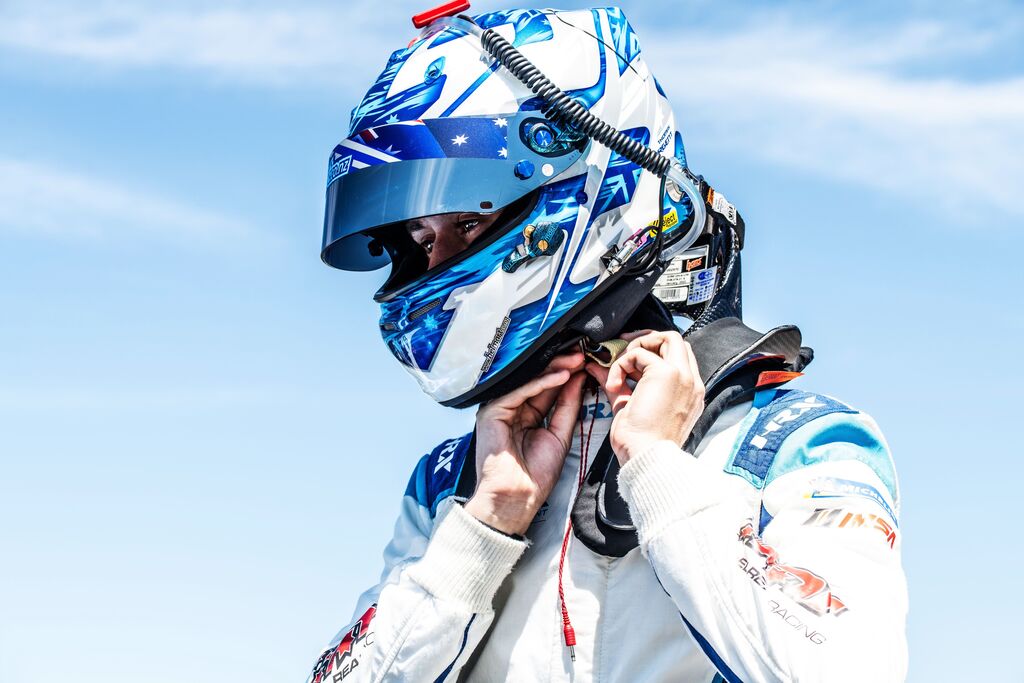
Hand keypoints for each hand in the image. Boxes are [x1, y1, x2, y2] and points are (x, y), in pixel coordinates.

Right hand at [464, 352, 586, 534]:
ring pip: (528, 381)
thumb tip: (578, 380)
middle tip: (583, 354)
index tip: (587, 363)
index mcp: (526, 415)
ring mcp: (500, 409)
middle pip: (537, 381)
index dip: (567, 375)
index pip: (547, 388)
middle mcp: (512, 409)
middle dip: (561, 366)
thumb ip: (567, 407)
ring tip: (576, 360)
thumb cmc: (534, 476)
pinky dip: (541, 383)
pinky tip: (560, 376)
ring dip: (553, 369)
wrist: (516, 499)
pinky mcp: (491, 412)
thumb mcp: (559, 434)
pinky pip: (519, 391)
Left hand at [586, 330, 703, 463]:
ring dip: (638, 347)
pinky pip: (639, 353)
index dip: (653, 353)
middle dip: (648, 340)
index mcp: (688, 393)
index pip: (678, 358)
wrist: (646, 456)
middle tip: (624, 352)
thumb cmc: (640, 442)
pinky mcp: (667, 373)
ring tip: (620, 369)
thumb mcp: (627, 405)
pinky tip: (614, 385)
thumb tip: (596, 366)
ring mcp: (682, 376)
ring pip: (667, 337)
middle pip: (676, 341)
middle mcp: (691, 382)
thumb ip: (617, 382)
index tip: (631, 360)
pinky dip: (621, 364)